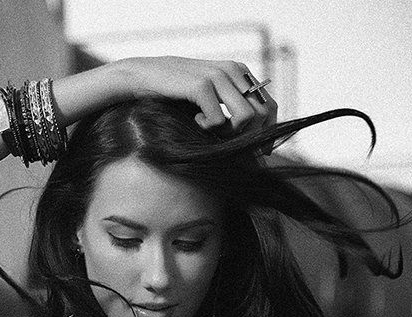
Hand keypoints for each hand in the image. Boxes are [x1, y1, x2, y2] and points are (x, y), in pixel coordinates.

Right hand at [109, 56, 278, 134]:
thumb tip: (253, 142)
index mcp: (240, 73)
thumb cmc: (175, 92)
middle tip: (223, 140)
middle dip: (246, 136)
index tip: (251, 151)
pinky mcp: (202, 85)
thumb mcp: (209, 94)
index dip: (265, 133)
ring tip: (208, 128)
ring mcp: (219, 76)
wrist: (142, 76)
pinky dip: (207, 128)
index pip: (270, 106)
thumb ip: (230, 106)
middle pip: (262, 114)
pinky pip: (219, 120)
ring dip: (228, 133)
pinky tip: (194, 120)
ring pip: (247, 118)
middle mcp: (234, 71)